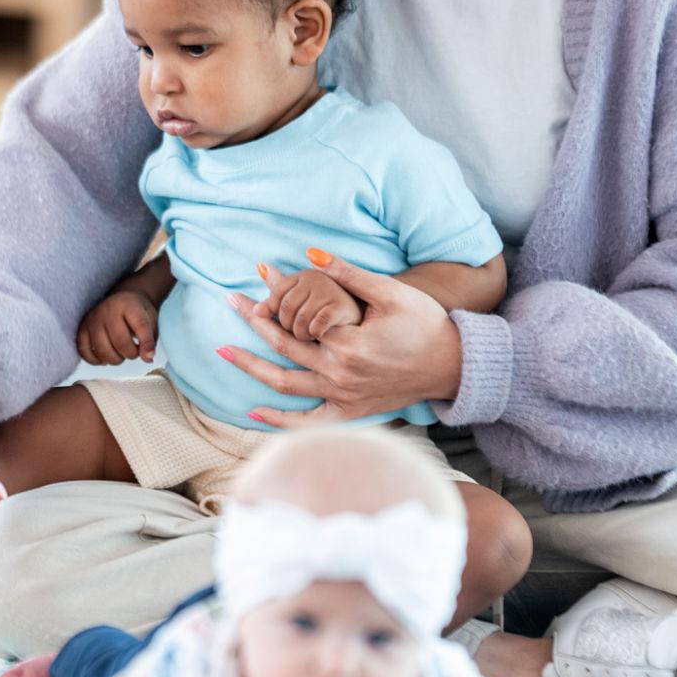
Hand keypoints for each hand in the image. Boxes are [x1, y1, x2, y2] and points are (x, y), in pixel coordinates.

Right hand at [77, 290, 157, 364]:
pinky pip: (84, 351)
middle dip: (131, 354)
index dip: (146, 344)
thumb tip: (147, 359)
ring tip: (120, 352)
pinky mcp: (82, 328)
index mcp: (128, 304)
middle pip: (120, 342)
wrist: (122, 301)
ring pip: (102, 350)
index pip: (140, 325)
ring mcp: (92, 319)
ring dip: (114, 359)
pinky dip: (96, 360)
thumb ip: (150, 340)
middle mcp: (107, 309)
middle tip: (134, 350)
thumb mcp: (150, 321)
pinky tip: (105, 356)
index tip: (149, 356)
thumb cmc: (138, 313)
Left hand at [221, 250, 463, 426]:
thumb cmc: (425, 324)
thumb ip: (347, 274)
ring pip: (284, 385)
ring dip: (251, 367)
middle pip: (283, 347)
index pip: (298, 316)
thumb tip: (309, 253)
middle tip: (230, 302)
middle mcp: (340, 374)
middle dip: (254, 322)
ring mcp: (343, 398)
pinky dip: (278, 421)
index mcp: (347, 343)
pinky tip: (252, 412)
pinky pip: (307, 423)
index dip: (277, 294)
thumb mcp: (389, 291)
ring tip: (222, 351)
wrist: (453, 365)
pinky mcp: (351, 413)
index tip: (261, 274)